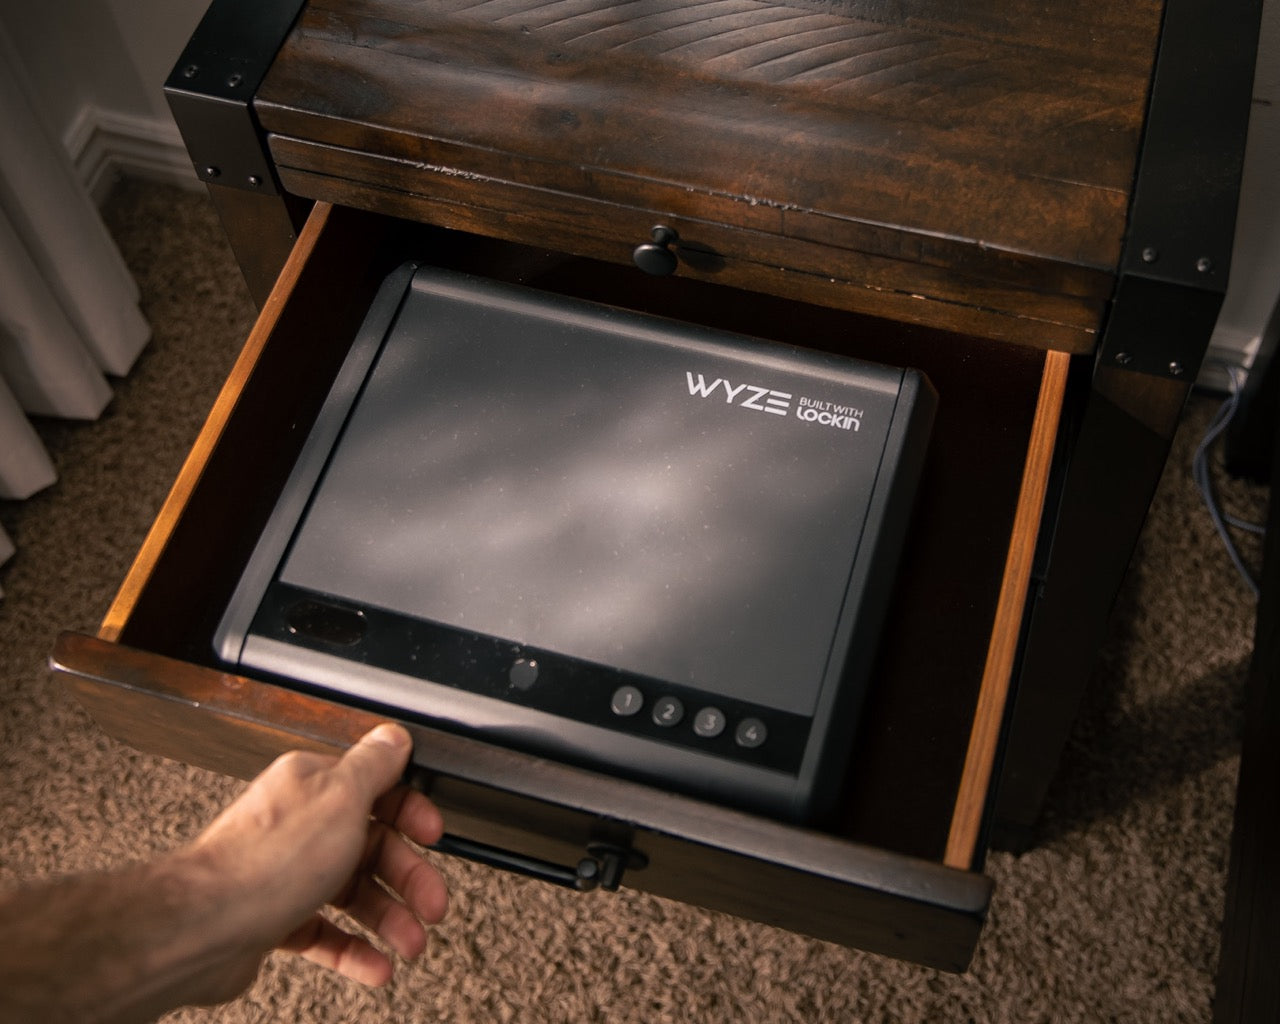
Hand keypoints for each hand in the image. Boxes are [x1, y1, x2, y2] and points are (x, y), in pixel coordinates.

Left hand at [182, 722, 447, 989]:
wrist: (204, 928)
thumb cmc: (266, 860)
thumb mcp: (341, 796)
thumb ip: (374, 765)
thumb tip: (394, 737)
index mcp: (314, 787)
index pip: (377, 791)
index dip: (411, 815)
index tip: (433, 835)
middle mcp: (299, 826)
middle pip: (372, 847)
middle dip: (409, 879)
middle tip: (432, 905)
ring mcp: (285, 874)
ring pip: (352, 894)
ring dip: (389, 919)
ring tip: (410, 943)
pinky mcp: (273, 918)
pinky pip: (326, 933)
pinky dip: (356, 950)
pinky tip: (377, 964)